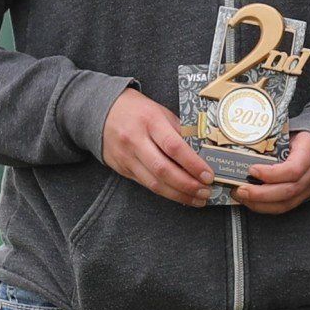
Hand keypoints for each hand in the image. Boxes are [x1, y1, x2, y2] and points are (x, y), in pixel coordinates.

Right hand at [101, 88, 213, 206]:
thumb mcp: (161, 112)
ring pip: (154, 183)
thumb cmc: (137, 110)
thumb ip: (180, 131)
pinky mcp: (122, 169)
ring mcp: (127, 157)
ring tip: (197, 199)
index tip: (208, 175)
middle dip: (188, 185)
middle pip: (163, 170)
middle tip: (206, 192)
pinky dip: (165, 193)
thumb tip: (203, 153)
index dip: (193, 164)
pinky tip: (180, 195)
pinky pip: (146, 185)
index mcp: (150, 122)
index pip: (174, 147)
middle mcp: (136, 141)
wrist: (102, 111)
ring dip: (179, 194)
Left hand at [232, 128, 309, 214]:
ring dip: (260, 203)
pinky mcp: (302, 196)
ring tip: (242, 196)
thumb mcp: (289, 132)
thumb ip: (272, 139)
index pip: (293, 169)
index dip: (272, 174)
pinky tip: (251, 202)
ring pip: (286, 203)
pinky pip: (284, 207)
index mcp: (308, 152)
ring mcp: (308, 187)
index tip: (252, 170)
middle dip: (261, 193)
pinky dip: (265, 207)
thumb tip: (243, 144)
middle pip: (288, 190)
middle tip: (241, 189)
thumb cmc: (300, 138)